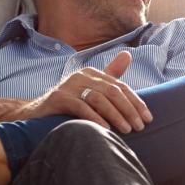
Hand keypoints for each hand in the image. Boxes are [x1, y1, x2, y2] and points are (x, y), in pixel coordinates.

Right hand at [28, 50, 152, 132]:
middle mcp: (81, 76)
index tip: (148, 118)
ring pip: (99, 99)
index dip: (136, 102)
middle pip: (112, 92)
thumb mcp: (91, 90)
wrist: (35, 114)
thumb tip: (128, 54)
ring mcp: (68, 86)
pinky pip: (81, 107)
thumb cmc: (68, 104)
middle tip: (140, 126)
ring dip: (116, 115)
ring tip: (127, 130)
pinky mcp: (58, 98)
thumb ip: (110, 75)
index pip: (120, 87)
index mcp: (92, 73)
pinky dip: (96, 118)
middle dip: (129, 110)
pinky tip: (106, 129)